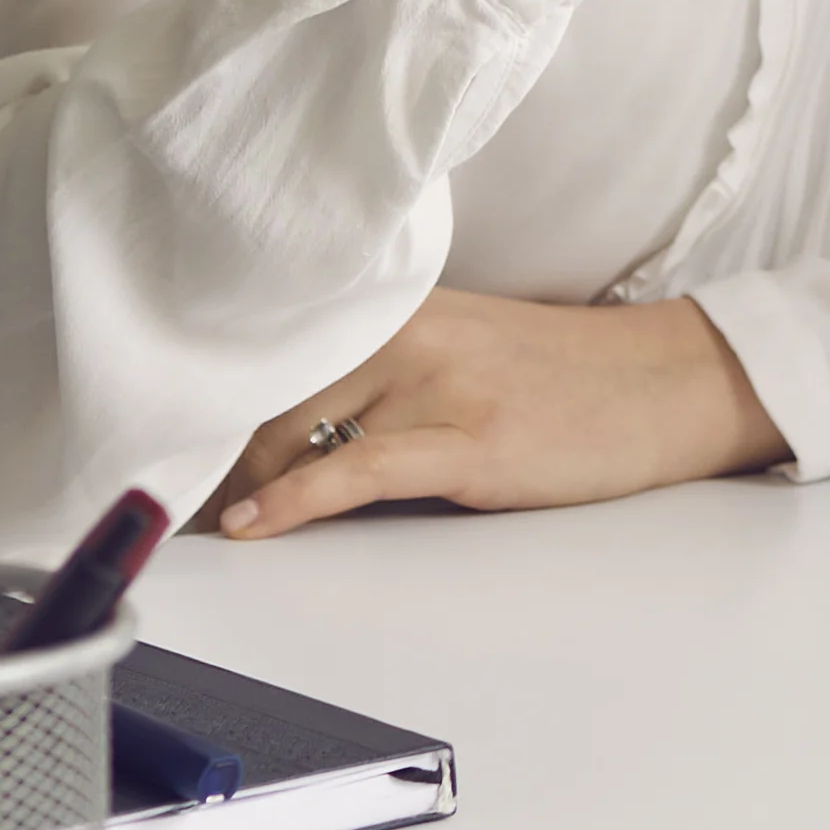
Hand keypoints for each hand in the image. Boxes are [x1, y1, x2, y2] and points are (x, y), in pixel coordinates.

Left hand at [208, 288, 783, 535]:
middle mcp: (409, 330)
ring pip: (301, 430)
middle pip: (275, 393)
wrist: (666, 383)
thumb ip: (381, 374)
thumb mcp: (462, 353)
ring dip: (240, 481)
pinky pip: (355, 469)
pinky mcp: (468, 438)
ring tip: (192, 525)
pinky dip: (292, 497)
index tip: (164, 437)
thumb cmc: (566, 379)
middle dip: (217, 451)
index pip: (280, 348)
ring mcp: (439, 382)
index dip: (215, 399)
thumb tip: (284, 430)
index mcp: (402, 304)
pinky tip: (253, 521)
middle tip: (169, 499)